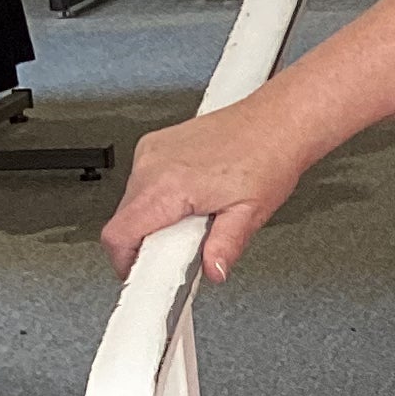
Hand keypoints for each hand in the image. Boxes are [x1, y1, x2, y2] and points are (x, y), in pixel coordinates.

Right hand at [101, 92, 306, 284]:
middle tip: (182, 249)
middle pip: (123, 221)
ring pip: (131, 202)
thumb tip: (213, 271)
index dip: (125, 262)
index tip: (141, 273)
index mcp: (168, 185)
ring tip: (193, 219)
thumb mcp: (250, 215)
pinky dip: (158, 198)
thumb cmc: (268, 158)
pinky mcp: (155, 144)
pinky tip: (191, 198)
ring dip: (153, 220)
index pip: (118, 234)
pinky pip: (142, 181)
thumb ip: (225, 247)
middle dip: (147, 242)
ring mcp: (151, 151)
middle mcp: (152, 164)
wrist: (276, 122)